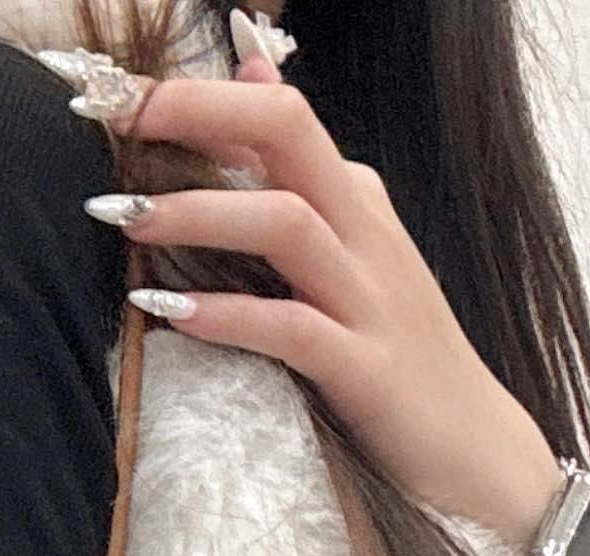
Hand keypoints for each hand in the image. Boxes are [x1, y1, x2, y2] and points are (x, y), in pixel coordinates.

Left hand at [81, 35, 565, 550]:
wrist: (477, 452)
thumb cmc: (397, 356)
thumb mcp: (350, 250)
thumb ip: (296, 171)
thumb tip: (252, 69)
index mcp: (355, 199)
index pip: (277, 111)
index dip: (194, 93)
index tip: (111, 96)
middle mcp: (365, 233)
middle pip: (288, 129)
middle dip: (196, 112)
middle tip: (113, 120)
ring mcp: (371, 300)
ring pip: (286, 223)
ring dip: (199, 213)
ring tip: (125, 220)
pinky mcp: (368, 372)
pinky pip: (292, 329)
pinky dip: (229, 315)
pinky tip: (171, 311)